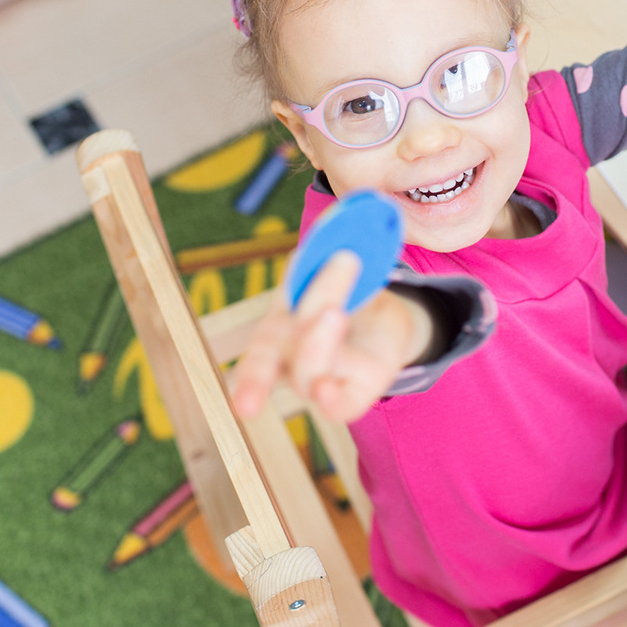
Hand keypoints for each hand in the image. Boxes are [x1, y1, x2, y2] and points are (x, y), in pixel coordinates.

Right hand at [231, 251, 431, 421]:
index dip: (250, 379)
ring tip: (338, 311)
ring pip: (309, 374)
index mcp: (278, 330)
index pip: (259, 355)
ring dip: (319, 343)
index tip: (244, 403)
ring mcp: (323, 378)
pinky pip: (339, 406)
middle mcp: (293, 360)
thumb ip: (330, 250)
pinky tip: (328, 390)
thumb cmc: (346, 290)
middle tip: (337, 285)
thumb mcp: (334, 265)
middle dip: (309, 316)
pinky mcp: (354, 391)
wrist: (382, 318)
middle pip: (286, 352)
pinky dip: (331, 400)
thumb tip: (342, 220)